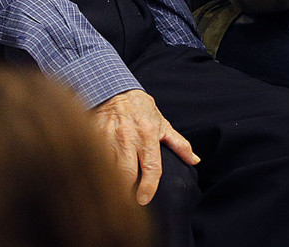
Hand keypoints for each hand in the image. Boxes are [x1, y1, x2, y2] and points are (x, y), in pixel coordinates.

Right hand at [93, 89, 198, 204]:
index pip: (151, 168)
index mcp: (148, 136)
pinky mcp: (94, 135)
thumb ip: (179, 144)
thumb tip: (195, 161)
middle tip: (130, 201)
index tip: (145, 200)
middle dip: (128, 191)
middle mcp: (129, 138)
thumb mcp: (162, 123)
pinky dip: (98, 170)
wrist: (113, 88)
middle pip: (127, 174)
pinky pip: (95, 159)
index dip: (149, 188)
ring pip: (109, 169)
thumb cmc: (139, 107)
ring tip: (115, 191)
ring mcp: (109, 137)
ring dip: (113, 182)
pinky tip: (100, 176)